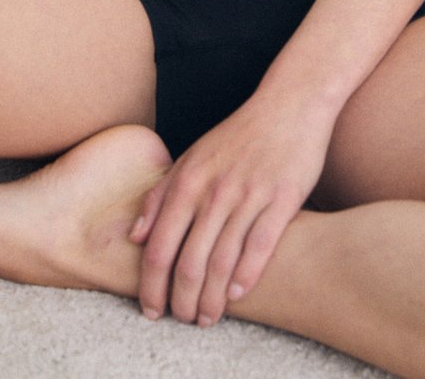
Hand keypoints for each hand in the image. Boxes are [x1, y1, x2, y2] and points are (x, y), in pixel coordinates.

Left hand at [129, 92, 333, 326]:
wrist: (289, 103)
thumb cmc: (238, 134)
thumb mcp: (192, 157)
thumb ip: (161, 194)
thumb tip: (135, 236)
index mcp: (188, 180)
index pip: (159, 246)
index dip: (151, 285)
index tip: (150, 309)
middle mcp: (214, 190)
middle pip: (189, 261)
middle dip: (181, 300)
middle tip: (182, 320)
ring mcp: (248, 194)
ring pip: (223, 261)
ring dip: (213, 298)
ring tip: (208, 317)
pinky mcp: (282, 198)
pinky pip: (260, 245)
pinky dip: (247, 275)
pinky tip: (238, 294)